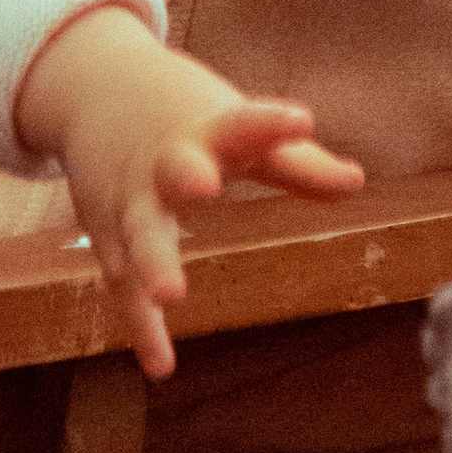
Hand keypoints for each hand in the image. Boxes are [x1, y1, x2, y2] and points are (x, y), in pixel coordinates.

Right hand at [14, 6, 365, 376]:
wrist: (94, 88)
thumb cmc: (184, 115)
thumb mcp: (236, 126)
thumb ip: (294, 161)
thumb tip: (358, 182)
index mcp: (205, 130)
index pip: (241, 123)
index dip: (270, 124)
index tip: (301, 119)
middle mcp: (162, 162)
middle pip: (173, 170)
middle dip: (187, 177)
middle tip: (205, 183)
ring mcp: (128, 197)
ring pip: (137, 230)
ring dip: (151, 260)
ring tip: (171, 291)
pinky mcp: (108, 234)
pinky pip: (123, 284)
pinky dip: (141, 324)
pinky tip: (161, 364)